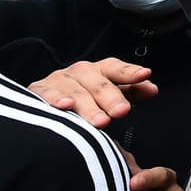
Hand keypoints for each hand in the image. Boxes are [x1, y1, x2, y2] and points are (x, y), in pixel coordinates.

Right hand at [30, 58, 158, 127]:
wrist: (42, 107)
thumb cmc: (84, 101)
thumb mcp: (108, 96)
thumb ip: (130, 93)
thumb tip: (153, 89)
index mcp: (99, 71)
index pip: (116, 69)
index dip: (130, 72)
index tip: (145, 75)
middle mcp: (79, 72)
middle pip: (98, 83)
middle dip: (111, 98)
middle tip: (122, 112)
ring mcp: (58, 80)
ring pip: (75, 92)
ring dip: (88, 106)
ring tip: (101, 122)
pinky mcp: (37, 91)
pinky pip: (46, 95)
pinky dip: (55, 99)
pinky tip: (64, 107)